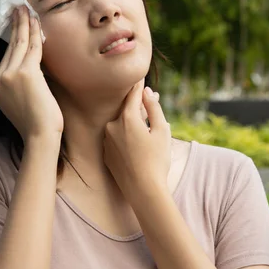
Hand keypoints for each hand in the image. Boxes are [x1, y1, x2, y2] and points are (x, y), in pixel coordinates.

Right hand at [0, 7, 63, 142]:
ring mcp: (9, 75)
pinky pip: (33, 48)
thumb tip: (32, 63)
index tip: (16, 23)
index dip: (12, 38)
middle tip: (18, 7)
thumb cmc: (37, 123)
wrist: (40, 136)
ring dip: (24, 23)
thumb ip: (20, 82)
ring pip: (20, 43)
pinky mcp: (25, 73)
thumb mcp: (21, 99)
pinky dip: (35, 33)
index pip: (5, 57)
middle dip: (15, 25)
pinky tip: (36, 21)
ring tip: (26, 8)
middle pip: (10, 46)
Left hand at [103, 80, 171, 201]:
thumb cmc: (157, 160)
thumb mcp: (162, 130)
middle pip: (127, 110)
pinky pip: (117, 139)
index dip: (138, 85)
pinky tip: (139, 143)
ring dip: (133, 122)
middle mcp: (112, 126)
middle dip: (139, 106)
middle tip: (151, 99)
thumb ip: (153, 107)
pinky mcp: (106, 154)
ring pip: (121, 125)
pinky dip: (126, 136)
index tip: (140, 77)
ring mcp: (107, 141)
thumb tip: (147, 92)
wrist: (144, 190)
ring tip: (148, 126)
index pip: (132, 95)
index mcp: (127, 118)